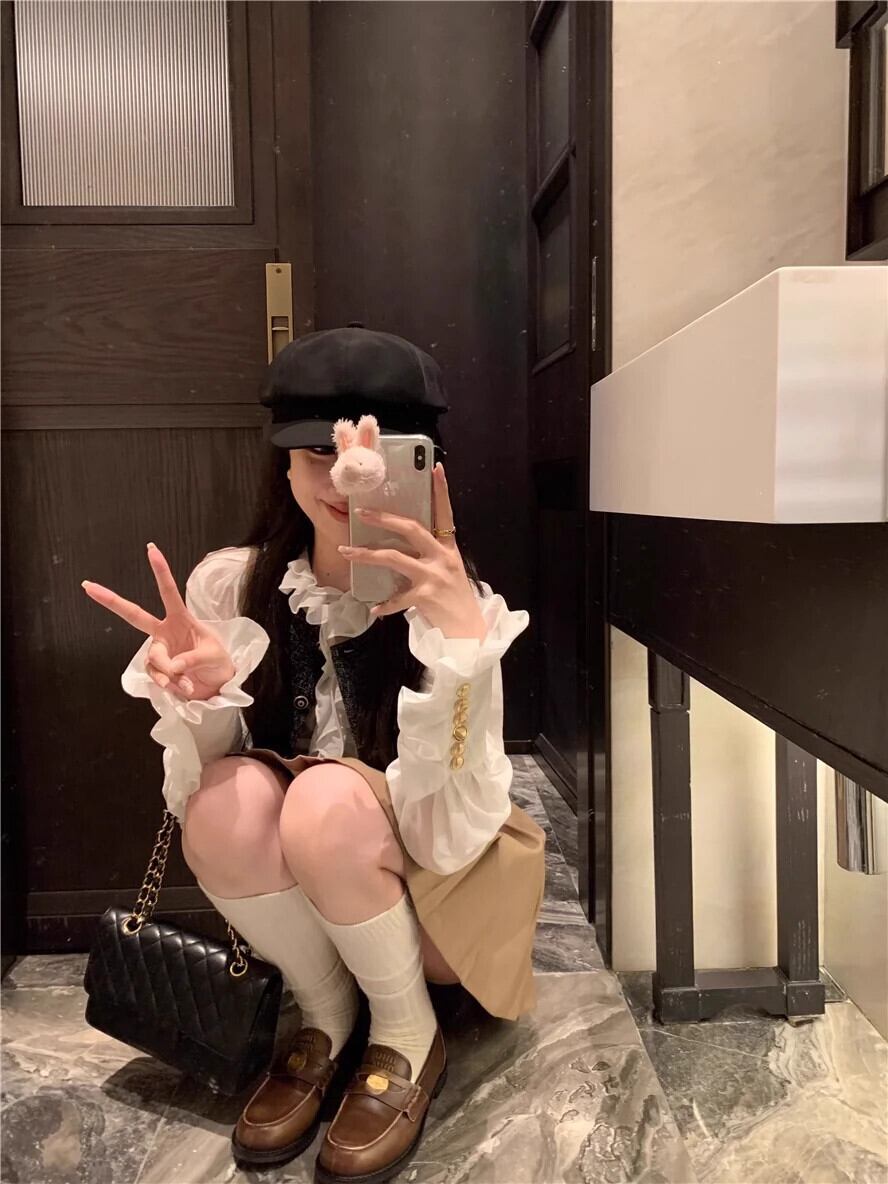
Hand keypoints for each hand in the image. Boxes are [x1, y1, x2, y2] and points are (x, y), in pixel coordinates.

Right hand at [82, 543, 235, 700]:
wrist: (218, 685)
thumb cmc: (218, 663)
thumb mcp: (213, 657)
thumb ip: (191, 659)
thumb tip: (170, 667)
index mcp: (181, 619)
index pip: (169, 592)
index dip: (160, 572)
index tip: (151, 549)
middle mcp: (165, 631)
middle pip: (134, 614)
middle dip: (111, 600)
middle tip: (88, 586)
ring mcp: (159, 650)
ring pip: (153, 658)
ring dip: (169, 673)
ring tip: (187, 682)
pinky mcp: (157, 669)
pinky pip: (155, 676)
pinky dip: (169, 684)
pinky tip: (183, 688)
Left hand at [338, 463, 486, 639]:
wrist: (470, 632)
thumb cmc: (456, 601)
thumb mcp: (449, 572)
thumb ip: (430, 557)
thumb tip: (403, 549)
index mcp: (449, 549)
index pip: (445, 513)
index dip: (441, 490)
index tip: (435, 468)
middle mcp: (442, 558)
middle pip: (411, 529)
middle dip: (384, 519)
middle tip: (361, 512)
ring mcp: (434, 576)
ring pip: (394, 557)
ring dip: (367, 554)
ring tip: (346, 552)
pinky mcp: (426, 596)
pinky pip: (397, 598)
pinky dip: (384, 605)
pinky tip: (374, 610)